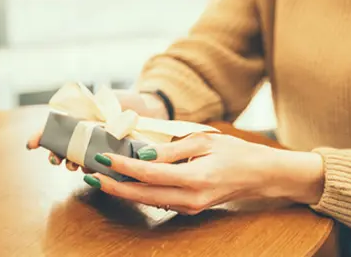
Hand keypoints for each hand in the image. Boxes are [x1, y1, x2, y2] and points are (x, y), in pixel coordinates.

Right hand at [26, 90, 168, 171]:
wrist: (150, 110)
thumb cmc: (128, 101)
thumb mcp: (109, 99)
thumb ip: (94, 105)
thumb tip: (79, 116)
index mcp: (80, 118)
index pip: (54, 128)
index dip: (40, 136)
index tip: (31, 144)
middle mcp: (86, 134)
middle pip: (62, 147)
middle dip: (55, 155)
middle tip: (56, 160)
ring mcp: (97, 145)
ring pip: (78, 158)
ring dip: (72, 165)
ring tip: (74, 167)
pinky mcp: (111, 155)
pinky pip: (98, 165)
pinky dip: (92, 170)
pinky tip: (92, 171)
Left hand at [83, 132, 324, 213]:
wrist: (260, 175)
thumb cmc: (236, 153)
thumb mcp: (204, 141)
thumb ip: (172, 148)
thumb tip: (143, 153)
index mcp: (194, 178)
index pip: (149, 173)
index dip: (123, 166)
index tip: (103, 157)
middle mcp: (189, 199)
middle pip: (142, 195)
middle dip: (114, 186)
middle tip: (90, 175)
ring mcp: (190, 207)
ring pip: (149, 201)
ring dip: (125, 191)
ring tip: (103, 178)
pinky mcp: (191, 208)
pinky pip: (161, 202)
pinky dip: (142, 193)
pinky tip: (130, 183)